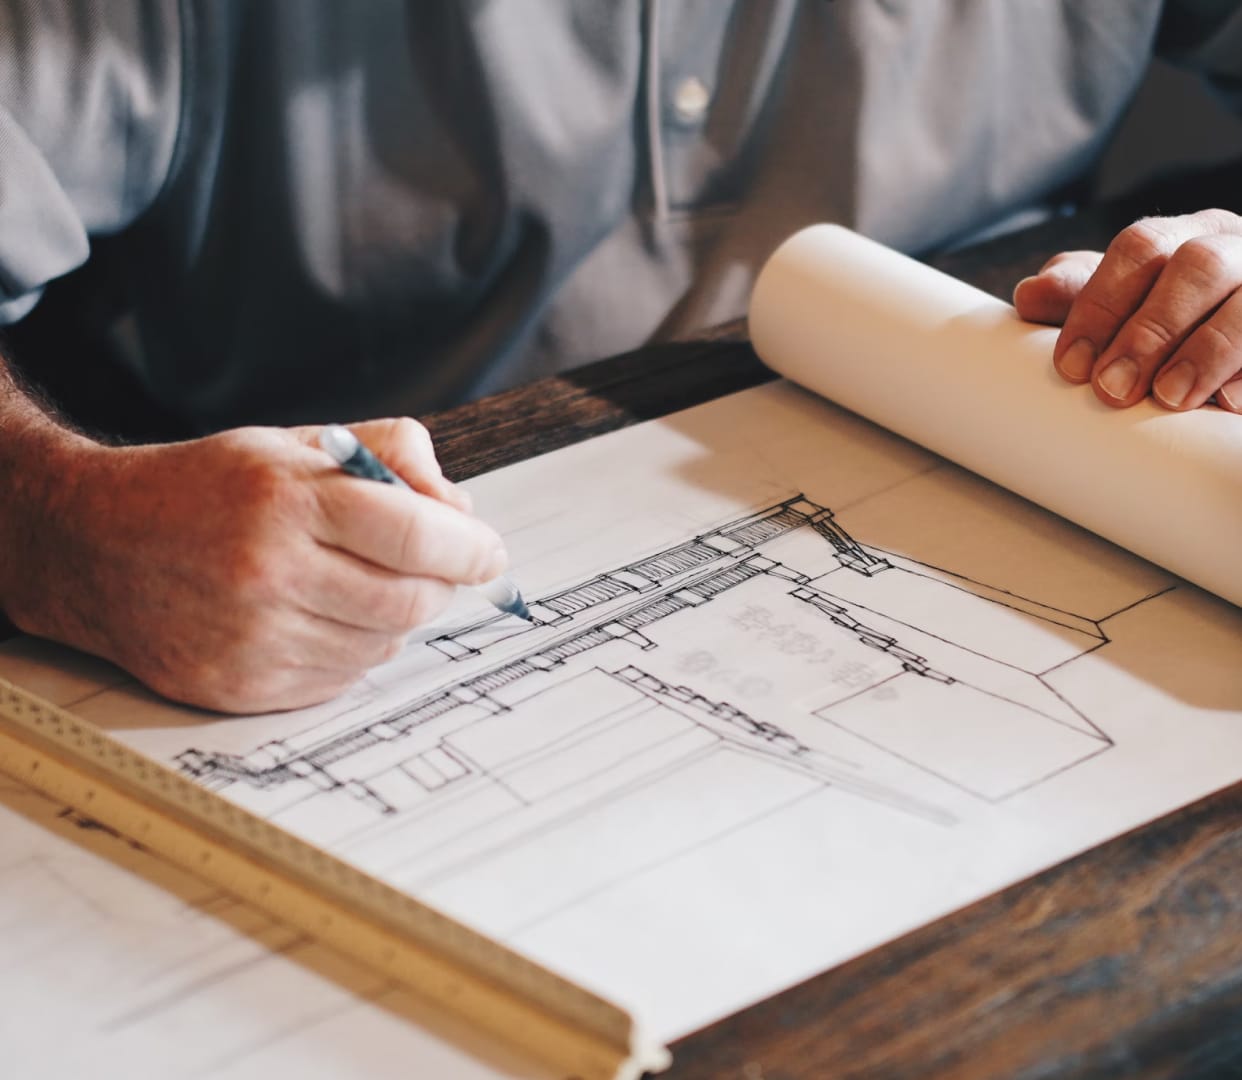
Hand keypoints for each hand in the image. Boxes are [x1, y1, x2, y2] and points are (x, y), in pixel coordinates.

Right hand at [2, 417, 504, 712]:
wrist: (96, 546)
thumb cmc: (207, 488)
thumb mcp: (294, 443)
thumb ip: (389, 454)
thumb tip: (461, 509)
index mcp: (285, 498)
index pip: (414, 535)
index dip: (469, 549)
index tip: (489, 554)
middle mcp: (268, 571)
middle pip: (411, 600)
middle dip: (440, 585)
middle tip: (433, 567)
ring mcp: (253, 638)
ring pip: (382, 645)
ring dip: (395, 618)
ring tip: (357, 583)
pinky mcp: (241, 688)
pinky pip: (342, 679)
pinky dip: (353, 650)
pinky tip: (321, 616)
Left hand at [1012, 208, 1241, 411]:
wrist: (1238, 342)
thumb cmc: (1170, 325)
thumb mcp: (1125, 307)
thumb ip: (1081, 298)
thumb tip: (1029, 294)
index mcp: (1184, 236)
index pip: (1139, 249)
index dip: (1100, 304)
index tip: (1070, 365)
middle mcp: (1236, 247)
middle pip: (1197, 267)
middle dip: (1150, 329)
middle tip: (1113, 389)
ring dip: (1210, 348)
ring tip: (1171, 397)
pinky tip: (1235, 404)